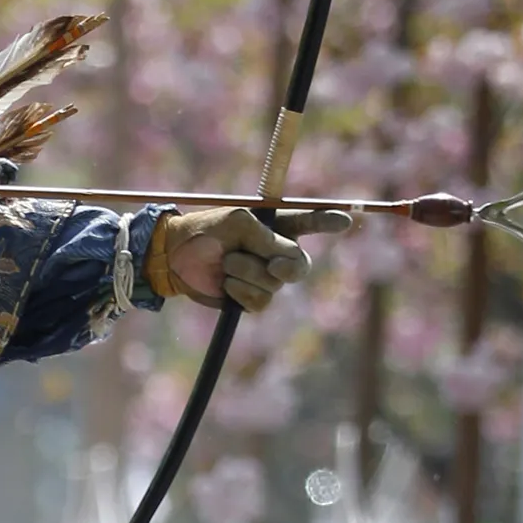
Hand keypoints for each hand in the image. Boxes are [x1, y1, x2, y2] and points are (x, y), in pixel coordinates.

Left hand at [150, 203, 352, 313]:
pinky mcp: (251, 299)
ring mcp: (265, 277)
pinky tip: (228, 285)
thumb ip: (264, 238)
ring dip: (249, 274)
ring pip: (276, 284)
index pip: (309, 222)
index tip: (346, 220)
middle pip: (301, 265)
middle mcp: (276, 251)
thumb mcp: (236, 224)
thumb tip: (284, 262)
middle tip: (273, 264)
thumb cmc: (204, 232)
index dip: (328, 222)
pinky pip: (261, 302)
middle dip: (289, 265)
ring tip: (227, 263)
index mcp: (276, 225)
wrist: (175, 259)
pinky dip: (243, 293)